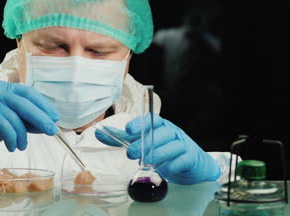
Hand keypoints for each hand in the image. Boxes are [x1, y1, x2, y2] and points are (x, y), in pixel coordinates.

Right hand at [0, 80, 59, 157]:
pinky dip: (12, 139)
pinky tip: (12, 147)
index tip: (55, 117)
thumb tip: (47, 124)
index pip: (29, 93)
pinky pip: (5, 128)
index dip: (44, 105)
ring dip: (23, 135)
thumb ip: (25, 119)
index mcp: (4, 87)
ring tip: (21, 146)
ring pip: (16, 118)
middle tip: (51, 131)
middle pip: (26, 103)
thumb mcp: (7, 120)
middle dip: (42, 118)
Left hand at [95, 113, 219, 184]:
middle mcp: (172, 132)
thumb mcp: (142, 143)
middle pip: (161, 133)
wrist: (189, 164)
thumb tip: (99, 132)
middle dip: (145, 143)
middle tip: (131, 154)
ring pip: (172, 145)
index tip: (128, 130)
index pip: (151, 120)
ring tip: (146, 162)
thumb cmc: (162, 151)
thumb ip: (122, 139)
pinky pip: (182, 159)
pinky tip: (165, 170)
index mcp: (160, 125)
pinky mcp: (190, 158)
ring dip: (158, 154)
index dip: (140, 124)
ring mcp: (183, 144)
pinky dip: (172, 165)